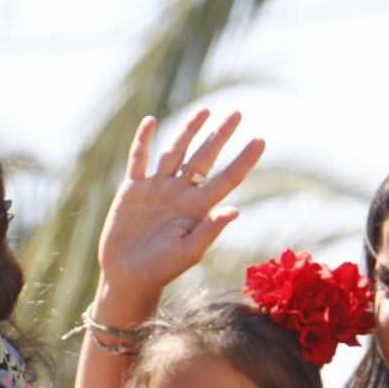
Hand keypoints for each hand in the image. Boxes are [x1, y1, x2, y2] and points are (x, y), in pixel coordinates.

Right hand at [93, 109, 264, 321]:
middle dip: (220, 135)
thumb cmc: (161, 270)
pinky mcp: (133, 189)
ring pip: (175, 152)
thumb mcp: (188, 252)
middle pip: (204, 157)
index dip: (243, 159)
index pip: (226, 178)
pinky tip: (151, 121)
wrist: (127, 276)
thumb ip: (209, 230)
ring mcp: (157, 188)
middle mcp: (180, 193)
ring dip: (189, 130)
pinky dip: (143, 141)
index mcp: (198, 208)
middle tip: (237, 112)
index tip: (261, 140)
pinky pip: (138, 159)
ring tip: (204, 110)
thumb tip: (235, 211)